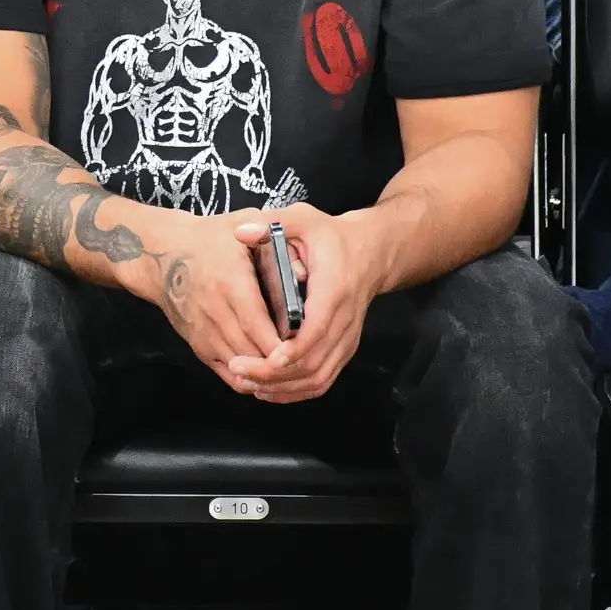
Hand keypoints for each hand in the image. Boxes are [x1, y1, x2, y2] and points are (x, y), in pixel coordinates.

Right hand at [130, 210, 288, 393]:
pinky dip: (251, 379)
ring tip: (295, 369)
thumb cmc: (208, 239)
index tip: (306, 346)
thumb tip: (305, 271)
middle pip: (250, 349)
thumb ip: (274, 241)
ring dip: (267, 373)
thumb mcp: (240, 229)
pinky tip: (271, 374)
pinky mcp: (198, 344)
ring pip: (240, 365)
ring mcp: (203, 331)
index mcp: (228, 282)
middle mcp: (212, 311)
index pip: (255, 323)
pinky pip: (227, 373)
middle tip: (311, 362)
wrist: (161, 255)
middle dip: (280, 362)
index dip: (281, 342)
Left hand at [220, 204, 382, 402]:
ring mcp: (346, 338)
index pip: (318, 328)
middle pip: (314, 361)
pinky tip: (267, 390)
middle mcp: (344, 319)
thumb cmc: (330, 237)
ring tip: (247, 383)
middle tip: (238, 369)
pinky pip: (323, 380)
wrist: (371, 252)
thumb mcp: (303, 219)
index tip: (266, 359)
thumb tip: (240, 231)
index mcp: (334, 289)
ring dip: (283, 387)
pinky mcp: (343, 349)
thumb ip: (272, 223)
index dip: (294, 348)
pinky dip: (296, 391)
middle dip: (275, 373)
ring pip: (319, 377)